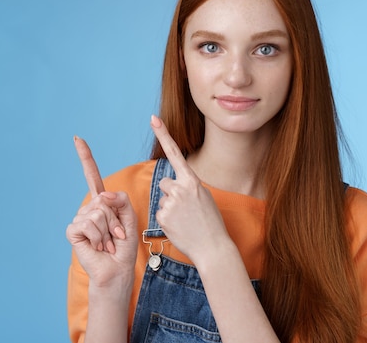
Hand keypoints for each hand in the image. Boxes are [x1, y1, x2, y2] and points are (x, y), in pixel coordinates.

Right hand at [66, 136, 137, 287]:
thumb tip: (101, 194)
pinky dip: (99, 237)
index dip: (85, 157)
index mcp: (102, 202)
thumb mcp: (130, 218)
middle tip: (117, 236)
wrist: (117, 269)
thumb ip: (121, 201)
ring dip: (109, 231)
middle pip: (103, 198)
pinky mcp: (74, 231)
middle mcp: (89, 208)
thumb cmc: (124, 246)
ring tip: (109, 243)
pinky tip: (99, 247)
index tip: (77, 138)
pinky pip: (88, 223)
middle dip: (116, 220)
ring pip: (97, 212)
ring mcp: (80, 219)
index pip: (92, 176)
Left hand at [150, 115, 230, 265]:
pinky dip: (167, 220)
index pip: (175, 153)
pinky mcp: (162, 217)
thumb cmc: (211, 223)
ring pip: (162, 198)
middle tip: (185, 209)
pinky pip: (160, 212)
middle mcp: (180, 188)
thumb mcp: (205, 197)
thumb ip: (189, 187)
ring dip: (170, 207)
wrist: (213, 247)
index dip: (163, 134)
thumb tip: (173, 185)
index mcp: (193, 181)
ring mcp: (170, 203)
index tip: (153, 118)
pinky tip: (180, 227)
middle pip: (165, 182)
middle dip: (171, 193)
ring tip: (185, 219)